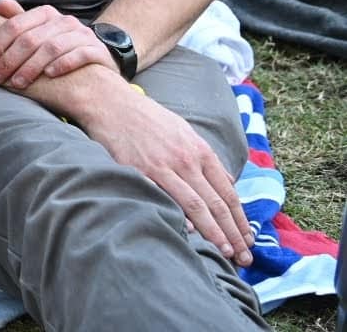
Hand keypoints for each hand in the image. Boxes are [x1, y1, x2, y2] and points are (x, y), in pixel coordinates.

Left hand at [0, 0, 111, 87]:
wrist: (97, 58)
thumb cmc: (59, 47)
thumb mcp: (39, 32)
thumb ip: (19, 19)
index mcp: (46, 14)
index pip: (15, 25)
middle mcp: (65, 21)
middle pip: (30, 39)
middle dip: (9, 60)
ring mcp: (83, 35)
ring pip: (51, 48)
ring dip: (31, 67)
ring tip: (17, 83)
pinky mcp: (98, 50)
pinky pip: (78, 55)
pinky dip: (62, 64)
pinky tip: (49, 76)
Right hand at [81, 86, 255, 266]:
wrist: (110, 103)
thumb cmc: (147, 118)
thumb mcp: (184, 130)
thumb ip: (205, 157)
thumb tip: (227, 181)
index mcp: (200, 150)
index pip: (228, 192)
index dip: (240, 219)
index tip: (248, 239)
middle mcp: (186, 160)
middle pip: (217, 204)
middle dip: (234, 233)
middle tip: (245, 257)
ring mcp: (163, 166)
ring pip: (196, 205)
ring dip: (213, 232)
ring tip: (226, 252)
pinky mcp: (139, 171)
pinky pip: (163, 198)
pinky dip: (178, 217)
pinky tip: (189, 234)